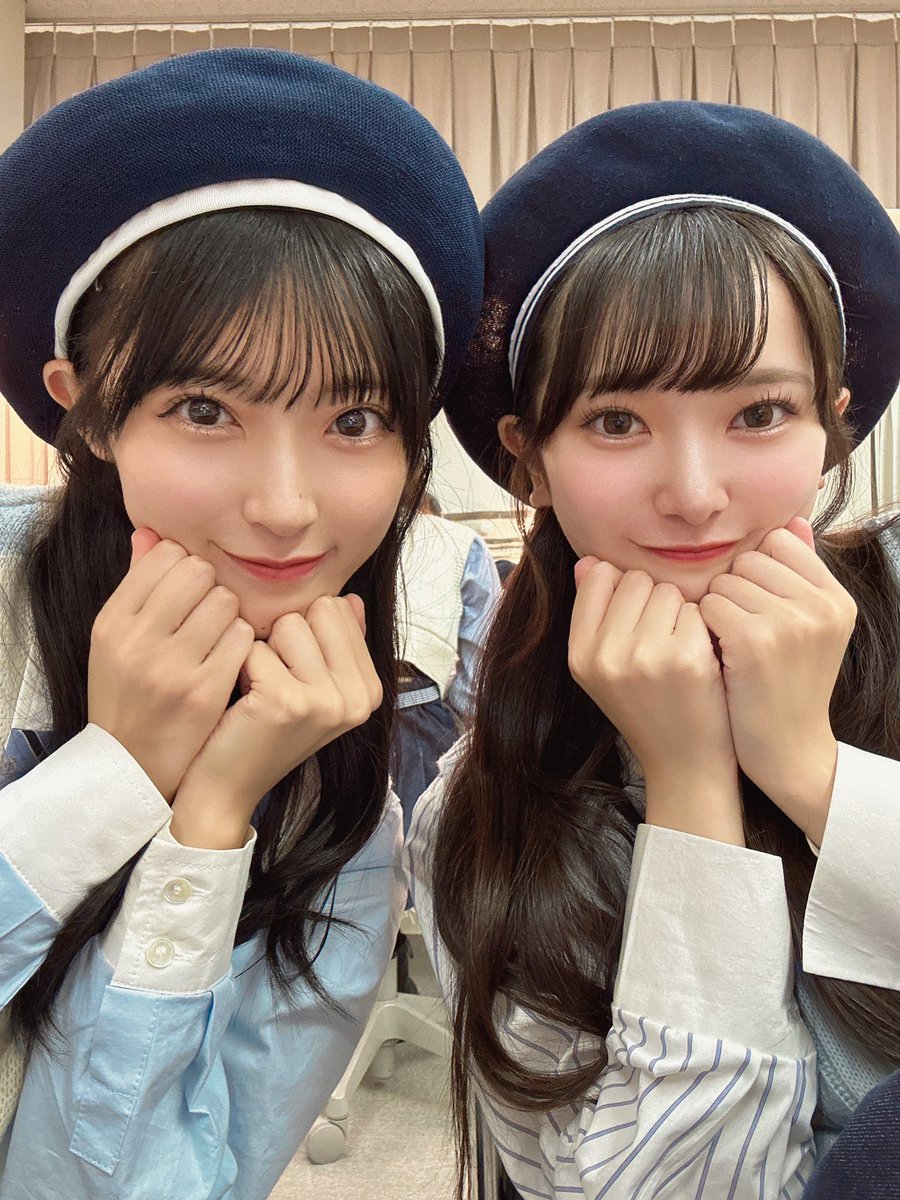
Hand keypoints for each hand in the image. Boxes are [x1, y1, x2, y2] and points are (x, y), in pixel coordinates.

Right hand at [88, 528, 254, 801]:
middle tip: (212, 612)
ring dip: (232, 614)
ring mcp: (171, 668)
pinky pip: (242, 638)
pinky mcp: (204, 692)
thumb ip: (136, 584)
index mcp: (113, 621)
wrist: (130, 767)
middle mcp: (137, 640)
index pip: (166, 556)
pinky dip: (244, 643)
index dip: (188, 567)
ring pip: (226, 601)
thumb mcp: (117, 639)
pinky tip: (234, 659)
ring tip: (222, 635)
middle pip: (200, 572)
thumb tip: (152, 533)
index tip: (191, 591)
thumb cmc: (128, 694)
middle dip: (213, 587)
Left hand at [170, 594, 381, 848]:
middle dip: (286, 635)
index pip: (340, 608)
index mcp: (370, 689)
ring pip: (288, 624)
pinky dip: (240, 666)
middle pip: (318, 610)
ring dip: (263, 650)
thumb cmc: (263, 731)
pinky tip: (241, 700)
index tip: (294, 669)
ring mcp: (326, 701)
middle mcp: (358, 697)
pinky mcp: (286, 702)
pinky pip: (256, 647)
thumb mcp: (313, 688)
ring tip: (259, 689)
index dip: (305, 629)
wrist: (227, 790)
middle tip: (274, 680)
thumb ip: (336, 643)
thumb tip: (352, 599)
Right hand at [569, 560, 742, 843]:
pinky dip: (705, 628)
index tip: (637, 622)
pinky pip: (697, 609)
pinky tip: (703, 659)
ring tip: (682, 651)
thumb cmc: (649, 709)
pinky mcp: (685, 659)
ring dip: (682, 612)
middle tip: (663, 642)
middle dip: (654, 601)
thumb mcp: (605, 668)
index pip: (596, 577)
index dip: (624, 591)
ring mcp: (644, 657)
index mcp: (579, 655)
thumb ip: (594, 614)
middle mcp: (604, 655)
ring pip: (668, 590)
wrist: (686, 765)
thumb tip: (589, 562)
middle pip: (635, 579)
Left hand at [699, 517, 855, 843]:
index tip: (753, 605)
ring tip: (729, 645)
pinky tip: (715, 653)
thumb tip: (794, 520)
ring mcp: (791, 623)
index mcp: (836, 598)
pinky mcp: (756, 641)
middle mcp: (821, 606)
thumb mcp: (807, 627)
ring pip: (725, 581)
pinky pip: (709, 605)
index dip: (754, 571)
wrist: (786, 750)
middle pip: (749, 559)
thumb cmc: (786, 685)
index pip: (780, 542)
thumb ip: (801, 574)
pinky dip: (702, 626)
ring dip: (714, 608)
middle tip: (737, 630)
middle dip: (733, 589)